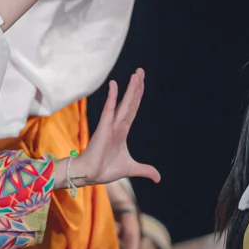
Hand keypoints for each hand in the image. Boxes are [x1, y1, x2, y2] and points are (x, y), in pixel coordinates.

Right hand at [68, 68, 159, 186]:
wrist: (90, 174)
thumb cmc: (105, 170)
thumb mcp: (131, 169)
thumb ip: (145, 170)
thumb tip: (158, 178)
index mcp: (123, 131)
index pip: (133, 109)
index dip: (138, 95)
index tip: (141, 81)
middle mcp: (118, 124)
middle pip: (131, 102)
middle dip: (137, 87)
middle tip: (141, 71)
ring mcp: (111, 125)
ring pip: (124, 103)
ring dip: (131, 89)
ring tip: (136, 74)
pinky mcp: (103, 128)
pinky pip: (109, 109)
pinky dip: (112, 97)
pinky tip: (114, 84)